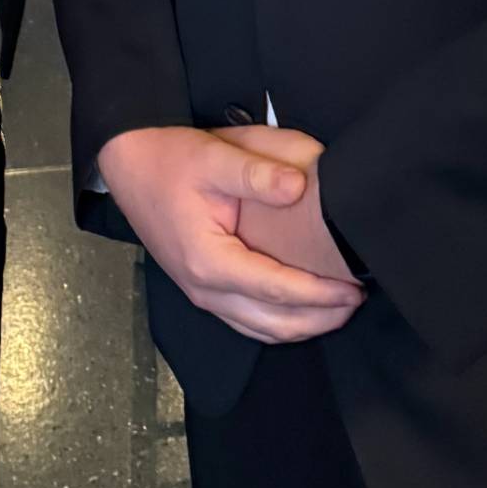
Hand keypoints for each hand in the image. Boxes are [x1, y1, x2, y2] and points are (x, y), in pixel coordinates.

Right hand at [97, 125, 365, 344]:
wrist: (129, 166)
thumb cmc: (171, 160)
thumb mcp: (215, 156)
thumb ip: (257, 173)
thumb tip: (299, 186)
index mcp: (209, 261)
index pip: (276, 292)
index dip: (320, 294)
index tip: (353, 288)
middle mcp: (204, 289)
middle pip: (273, 323)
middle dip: (320, 319)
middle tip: (357, 300)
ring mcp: (201, 294)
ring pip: (260, 330)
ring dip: (303, 327)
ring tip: (339, 309)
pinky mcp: (202, 290)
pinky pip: (247, 321)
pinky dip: (280, 324)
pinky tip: (302, 310)